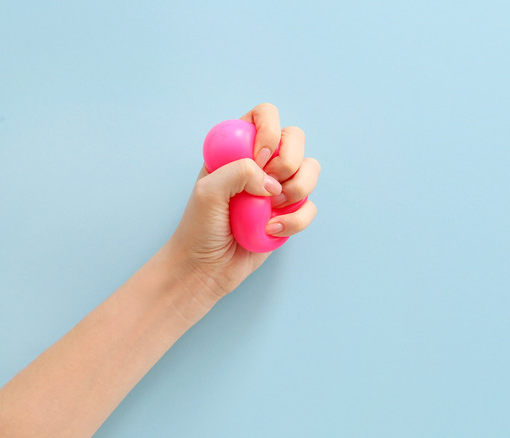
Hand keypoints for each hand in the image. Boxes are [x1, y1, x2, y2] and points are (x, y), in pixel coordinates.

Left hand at [164, 103, 319, 300]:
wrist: (205, 268)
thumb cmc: (199, 227)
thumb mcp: (208, 192)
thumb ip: (238, 171)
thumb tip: (272, 181)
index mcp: (237, 146)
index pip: (265, 114)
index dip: (270, 131)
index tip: (260, 159)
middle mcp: (261, 162)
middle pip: (296, 138)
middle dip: (288, 163)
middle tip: (267, 187)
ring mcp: (278, 187)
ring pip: (311, 171)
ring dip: (296, 191)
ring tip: (270, 210)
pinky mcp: (290, 213)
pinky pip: (310, 207)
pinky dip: (295, 220)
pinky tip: (270, 230)